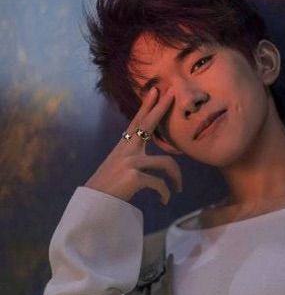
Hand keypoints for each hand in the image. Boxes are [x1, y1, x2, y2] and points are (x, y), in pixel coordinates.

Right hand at [84, 87, 181, 203]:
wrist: (94, 203)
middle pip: (147, 124)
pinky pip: (159, 184)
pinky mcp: (134, 177)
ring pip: (166, 163)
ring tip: (179, 188)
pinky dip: (165, 193)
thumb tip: (149, 156)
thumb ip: (133, 157)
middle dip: (161, 107)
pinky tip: (165, 200)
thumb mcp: (120, 165)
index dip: (147, 105)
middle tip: (173, 92)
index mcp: (124, 147)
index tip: (155, 90)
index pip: (138, 121)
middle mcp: (126, 150)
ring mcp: (130, 162)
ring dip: (176, 178)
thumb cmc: (109, 185)